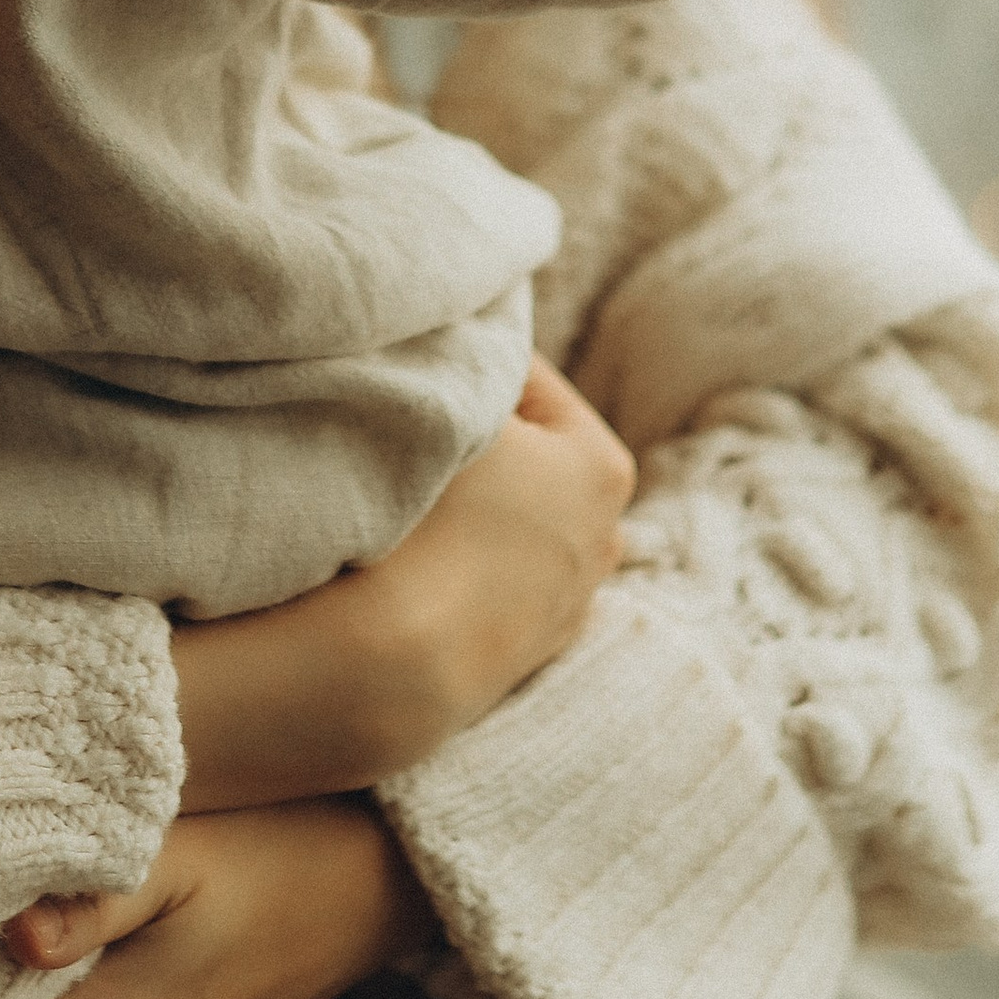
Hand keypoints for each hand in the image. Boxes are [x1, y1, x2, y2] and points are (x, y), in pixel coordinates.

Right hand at [169, 355, 633, 810]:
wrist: (393, 666)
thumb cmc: (426, 520)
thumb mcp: (450, 410)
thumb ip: (465, 363)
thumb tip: (461, 333)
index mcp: (601, 466)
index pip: (524, 377)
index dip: (464, 360)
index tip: (415, 357)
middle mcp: (605, 537)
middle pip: (528, 451)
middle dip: (476, 433)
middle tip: (407, 419)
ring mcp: (567, 604)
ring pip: (512, 517)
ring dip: (473, 501)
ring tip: (404, 489)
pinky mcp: (526, 657)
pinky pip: (493, 578)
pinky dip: (465, 562)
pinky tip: (415, 556)